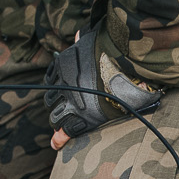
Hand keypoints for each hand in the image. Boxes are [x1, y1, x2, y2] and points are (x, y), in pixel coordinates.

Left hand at [42, 24, 159, 143]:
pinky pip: (66, 130)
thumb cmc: (114, 51)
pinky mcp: (83, 116)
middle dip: (56, 106)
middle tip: (65, 110)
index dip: (56, 90)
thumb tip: (79, 34)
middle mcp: (63, 84)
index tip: (59, 95)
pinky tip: (57, 144)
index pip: (51, 81)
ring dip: (59, 120)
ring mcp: (71, 101)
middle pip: (50, 100)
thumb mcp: (94, 40)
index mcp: (63, 65)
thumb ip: (84, 40)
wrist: (127, 65)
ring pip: (55, 116)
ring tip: (65, 125)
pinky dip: (60, 139)